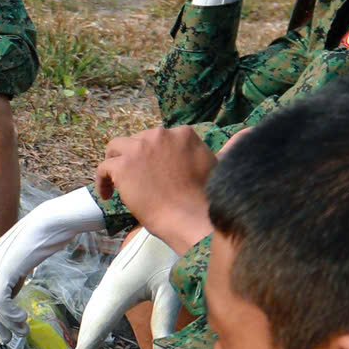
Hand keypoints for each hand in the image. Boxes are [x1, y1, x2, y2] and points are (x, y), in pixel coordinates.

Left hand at [0, 188, 108, 345]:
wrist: (50, 224)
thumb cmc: (41, 241)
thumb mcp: (22, 264)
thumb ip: (12, 279)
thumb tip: (11, 297)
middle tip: (7, 339)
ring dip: (7, 323)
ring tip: (22, 332)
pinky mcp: (4, 271)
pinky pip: (1, 302)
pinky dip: (10, 315)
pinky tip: (22, 319)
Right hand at [65, 230, 180, 348]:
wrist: (169, 218)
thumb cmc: (173, 252)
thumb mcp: (173, 288)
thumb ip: (166, 320)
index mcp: (118, 290)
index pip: (98, 324)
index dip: (87, 347)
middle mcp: (109, 285)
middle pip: (91, 320)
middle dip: (85, 346)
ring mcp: (111, 279)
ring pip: (94, 311)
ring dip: (88, 334)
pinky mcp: (117, 276)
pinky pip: (100, 304)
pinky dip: (94, 321)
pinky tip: (98, 330)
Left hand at [94, 126, 216, 254]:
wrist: (189, 216)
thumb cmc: (205, 198)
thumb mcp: (219, 164)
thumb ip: (227, 147)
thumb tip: (246, 132)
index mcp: (183, 134)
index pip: (160, 139)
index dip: (154, 155)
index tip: (154, 172)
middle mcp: (160, 135)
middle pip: (137, 141)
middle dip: (134, 158)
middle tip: (135, 179)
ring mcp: (139, 149)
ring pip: (116, 148)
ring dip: (114, 163)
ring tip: (114, 182)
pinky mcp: (123, 166)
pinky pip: (103, 168)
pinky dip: (102, 181)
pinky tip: (107, 195)